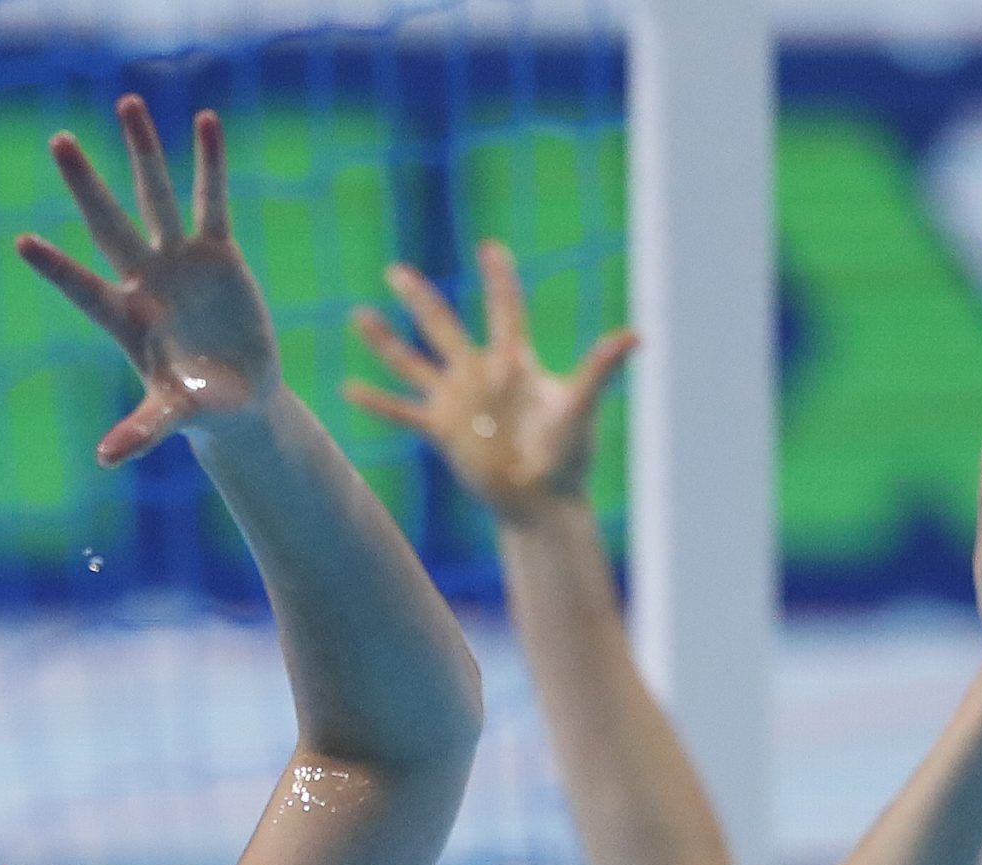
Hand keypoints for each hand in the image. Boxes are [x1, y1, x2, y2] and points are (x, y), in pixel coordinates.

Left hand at [16, 95, 279, 467]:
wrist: (238, 394)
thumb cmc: (198, 407)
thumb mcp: (173, 416)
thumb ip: (142, 431)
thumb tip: (107, 460)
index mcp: (125, 318)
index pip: (83, 289)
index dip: (57, 270)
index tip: (21, 243)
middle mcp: (144, 279)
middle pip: (110, 224)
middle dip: (87, 186)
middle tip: (58, 142)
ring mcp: (178, 260)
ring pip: (155, 197)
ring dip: (143, 152)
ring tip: (128, 102)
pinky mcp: (216, 251)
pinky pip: (210, 200)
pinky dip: (209, 163)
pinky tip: (206, 121)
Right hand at [344, 240, 634, 522]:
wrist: (542, 500)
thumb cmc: (568, 456)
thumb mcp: (580, 409)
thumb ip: (599, 370)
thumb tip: (633, 336)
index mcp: (514, 363)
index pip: (504, 311)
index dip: (498, 279)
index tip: (489, 247)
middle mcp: (480, 375)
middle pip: (443, 327)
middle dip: (420, 299)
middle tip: (396, 271)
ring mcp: (458, 402)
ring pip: (413, 363)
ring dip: (386, 342)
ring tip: (359, 316)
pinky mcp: (443, 432)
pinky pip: (403, 412)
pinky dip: (378, 403)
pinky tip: (349, 389)